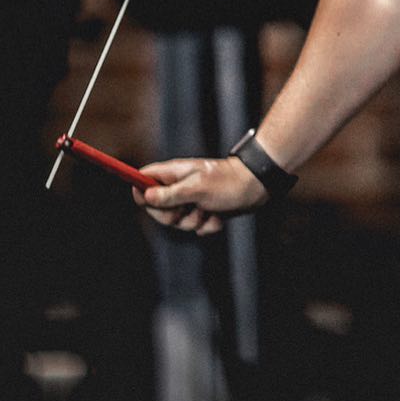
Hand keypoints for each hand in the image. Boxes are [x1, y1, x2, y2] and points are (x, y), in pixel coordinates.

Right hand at [131, 156, 268, 236]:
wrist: (258, 187)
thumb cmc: (227, 183)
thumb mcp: (196, 189)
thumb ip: (170, 194)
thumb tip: (144, 194)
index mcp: (175, 173)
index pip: (144, 178)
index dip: (140, 191)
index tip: (149, 203)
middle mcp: (181, 186)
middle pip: (156, 207)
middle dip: (172, 216)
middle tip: (187, 210)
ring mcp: (193, 199)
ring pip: (177, 221)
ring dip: (193, 222)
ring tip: (208, 210)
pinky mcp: (205, 210)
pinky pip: (196, 227)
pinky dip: (207, 225)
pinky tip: (219, 216)